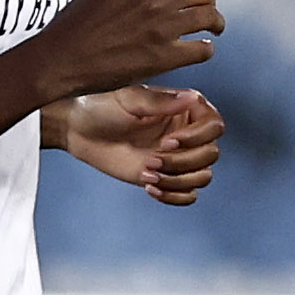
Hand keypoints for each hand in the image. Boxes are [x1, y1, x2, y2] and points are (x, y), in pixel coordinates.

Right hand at [11, 0, 224, 101]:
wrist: (59, 60)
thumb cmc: (74, 24)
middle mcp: (154, 0)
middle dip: (210, 0)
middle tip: (209, 11)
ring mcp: (160, 28)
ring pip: (208, 18)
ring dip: (216, 23)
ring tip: (213, 30)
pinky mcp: (161, 58)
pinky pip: (201, 50)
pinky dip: (206, 49)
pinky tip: (200, 50)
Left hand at [61, 86, 222, 205]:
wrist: (80, 132)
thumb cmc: (103, 108)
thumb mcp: (130, 99)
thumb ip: (161, 102)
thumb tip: (192, 98)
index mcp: (186, 109)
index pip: (214, 126)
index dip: (197, 137)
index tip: (169, 141)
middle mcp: (188, 133)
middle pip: (211, 155)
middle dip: (183, 162)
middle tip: (152, 160)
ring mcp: (178, 157)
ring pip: (203, 177)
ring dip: (178, 180)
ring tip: (148, 174)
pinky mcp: (167, 177)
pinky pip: (189, 195)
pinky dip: (174, 196)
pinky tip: (149, 187)